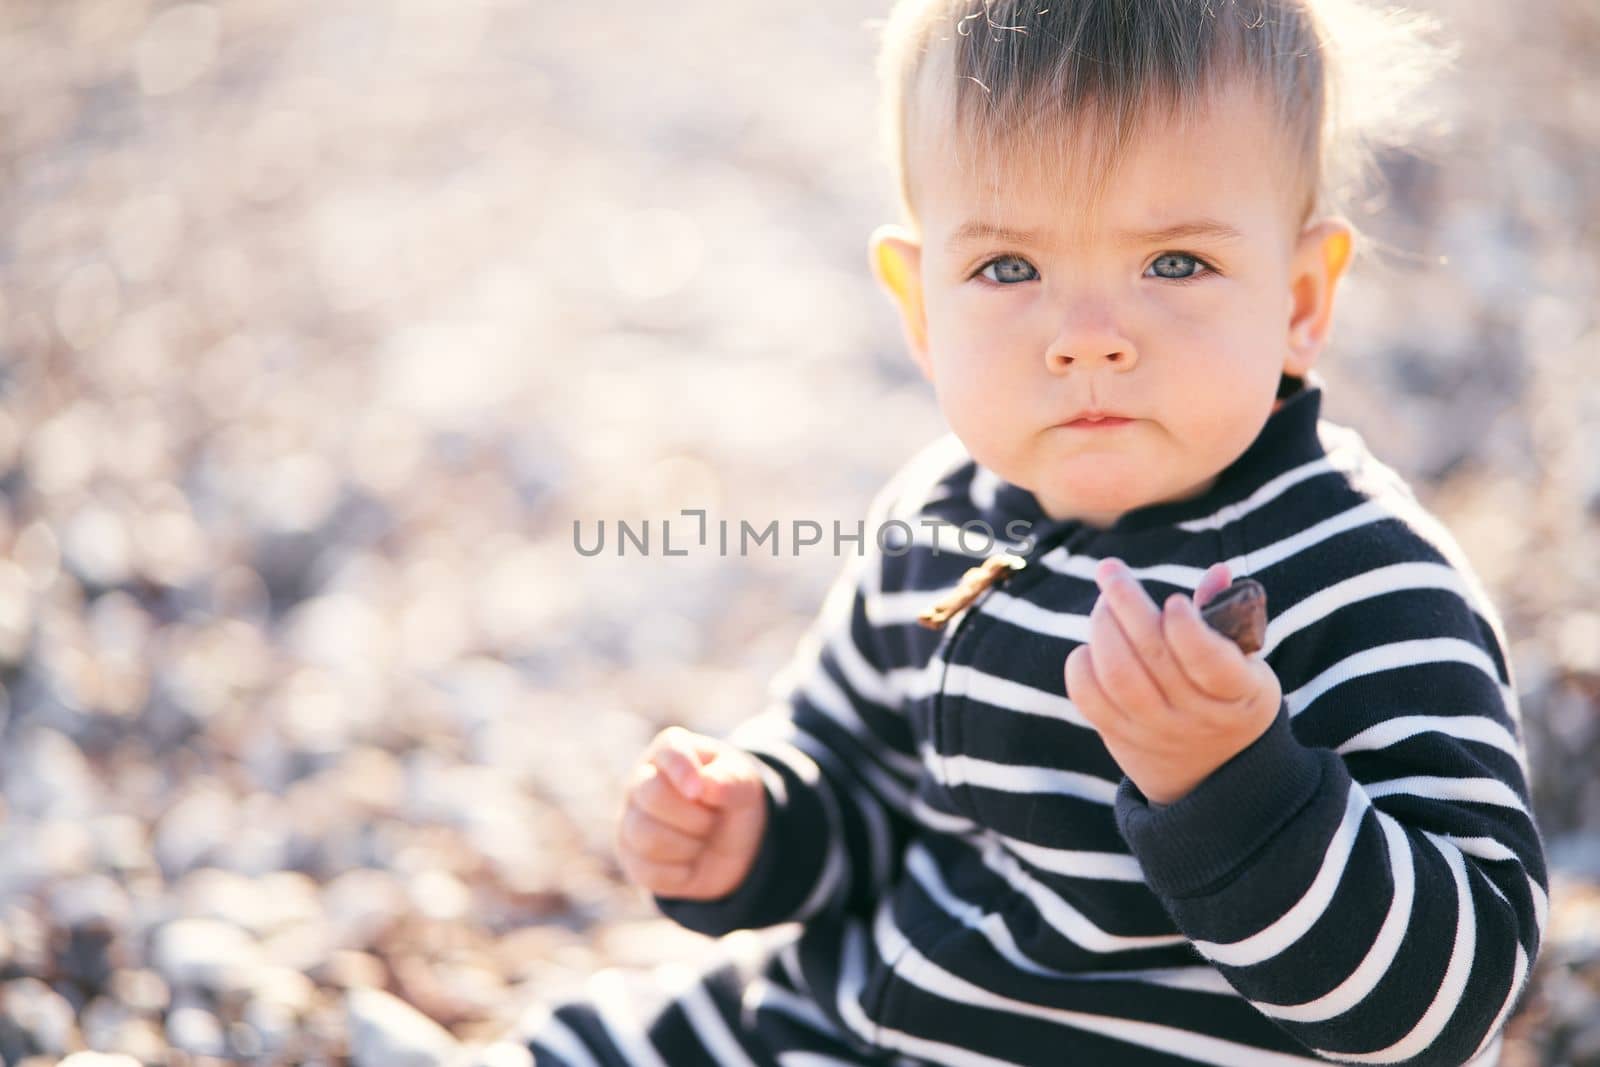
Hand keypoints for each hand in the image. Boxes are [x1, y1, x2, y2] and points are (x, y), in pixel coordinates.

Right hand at [616, 726, 768, 899]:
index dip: (683, 771)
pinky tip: (690, 862)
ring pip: (646, 836)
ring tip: (702, 839)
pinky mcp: (632, 858)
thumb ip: (730, 780)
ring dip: (688, 845)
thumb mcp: (744, 786)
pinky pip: (648, 871)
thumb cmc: (731, 802)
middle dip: (695, 817)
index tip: (699, 792)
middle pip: (652, 795)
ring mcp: (631, 820)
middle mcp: (642, 781)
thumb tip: (705, 785)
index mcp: (669, 751)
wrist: (731, 845)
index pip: (668, 752)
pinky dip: (680, 873)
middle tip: (713, 820)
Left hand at [1064, 558, 1282, 805]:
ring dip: (1102, 629)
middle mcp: (1197, 716)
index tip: (1174, 600)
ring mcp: (1157, 730)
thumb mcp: (1246, 666)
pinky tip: (1090, 646)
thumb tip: (1218, 571)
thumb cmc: (1229, 700)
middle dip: (1126, 602)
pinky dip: (1081, 666)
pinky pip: (1089, 699)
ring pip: (1118, 675)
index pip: (1209, 660)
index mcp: (1239, 692)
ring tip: (1102, 605)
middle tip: (1110, 571)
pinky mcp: (1122, 738)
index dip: (1186, 627)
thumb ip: (1225, 619)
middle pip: (1153, 655)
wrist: (1215, 776)